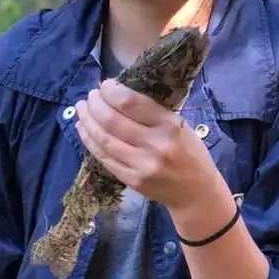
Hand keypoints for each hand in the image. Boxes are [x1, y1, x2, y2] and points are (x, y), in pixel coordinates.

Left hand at [75, 79, 212, 211]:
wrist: (197, 193)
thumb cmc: (190, 154)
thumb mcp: (180, 126)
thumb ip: (153, 112)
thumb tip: (117, 93)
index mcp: (169, 126)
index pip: (131, 103)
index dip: (111, 91)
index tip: (104, 85)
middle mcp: (155, 145)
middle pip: (112, 120)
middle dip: (95, 104)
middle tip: (90, 95)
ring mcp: (142, 165)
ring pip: (104, 139)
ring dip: (87, 121)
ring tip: (81, 108)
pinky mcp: (132, 181)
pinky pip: (104, 158)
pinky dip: (89, 141)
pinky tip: (83, 128)